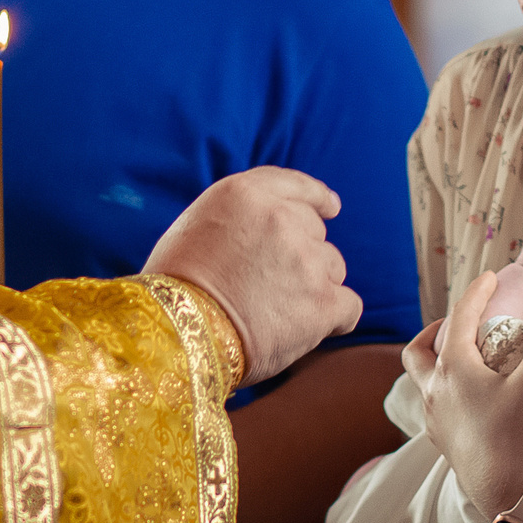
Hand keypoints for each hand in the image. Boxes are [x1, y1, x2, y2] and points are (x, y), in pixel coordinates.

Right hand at [148, 167, 362, 383]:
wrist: (175, 336)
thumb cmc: (174, 291)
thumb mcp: (196, 227)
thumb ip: (238, 216)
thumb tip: (266, 224)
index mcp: (246, 194)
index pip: (296, 186)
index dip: (316, 198)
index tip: (331, 208)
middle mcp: (281, 218)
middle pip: (315, 232)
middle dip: (301, 256)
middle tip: (270, 287)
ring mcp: (306, 259)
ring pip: (332, 269)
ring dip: (314, 288)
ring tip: (276, 313)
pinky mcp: (323, 301)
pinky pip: (349, 306)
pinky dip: (335, 319)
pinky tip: (310, 331)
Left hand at [402, 271, 522, 519]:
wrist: (510, 494)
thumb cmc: (518, 436)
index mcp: (452, 370)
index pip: (459, 318)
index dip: (476, 293)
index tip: (490, 278)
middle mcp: (434, 392)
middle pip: (417, 351)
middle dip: (435, 330)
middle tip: (459, 323)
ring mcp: (435, 420)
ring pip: (423, 380)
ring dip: (438, 362)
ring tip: (466, 358)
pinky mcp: (443, 442)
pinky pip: (434, 405)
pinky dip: (447, 390)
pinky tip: (472, 396)